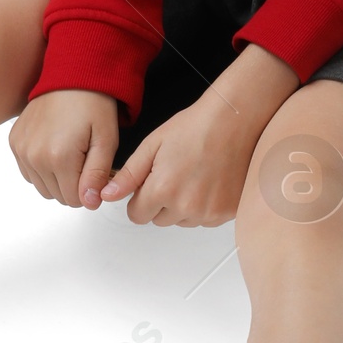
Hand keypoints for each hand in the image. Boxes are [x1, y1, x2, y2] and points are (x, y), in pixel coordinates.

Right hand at [9, 89, 120, 208]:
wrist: (71, 75)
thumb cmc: (93, 104)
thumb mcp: (106, 140)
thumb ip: (97, 175)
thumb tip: (89, 203)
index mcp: (59, 157)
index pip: (75, 200)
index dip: (90, 189)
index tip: (96, 169)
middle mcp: (35, 156)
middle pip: (58, 196)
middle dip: (75, 184)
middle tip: (85, 158)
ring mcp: (21, 149)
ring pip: (43, 188)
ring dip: (58, 179)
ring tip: (70, 153)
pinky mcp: (14, 142)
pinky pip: (29, 173)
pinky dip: (42, 169)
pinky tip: (55, 149)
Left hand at [101, 44, 300, 226]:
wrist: (235, 121)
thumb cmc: (196, 127)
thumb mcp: (152, 145)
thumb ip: (129, 175)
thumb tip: (108, 195)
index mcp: (163, 190)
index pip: (137, 215)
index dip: (140, 198)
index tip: (149, 183)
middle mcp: (186, 207)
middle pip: (159, 219)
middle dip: (161, 201)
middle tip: (175, 172)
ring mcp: (209, 212)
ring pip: (183, 221)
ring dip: (183, 206)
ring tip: (194, 174)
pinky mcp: (228, 213)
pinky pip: (205, 219)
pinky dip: (204, 206)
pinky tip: (209, 181)